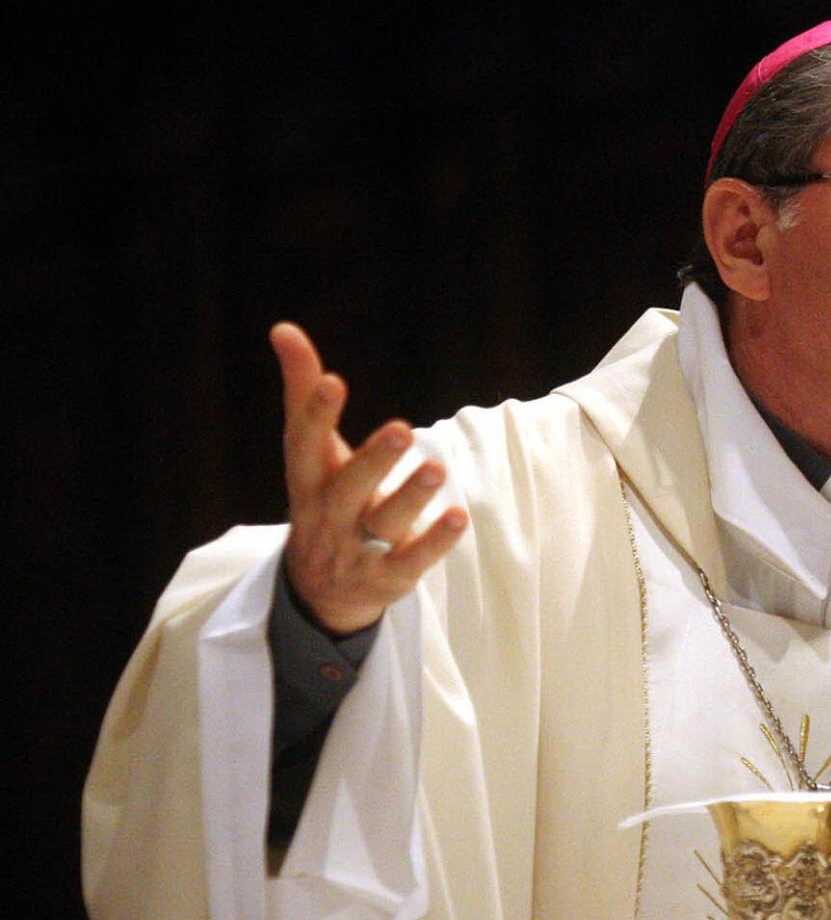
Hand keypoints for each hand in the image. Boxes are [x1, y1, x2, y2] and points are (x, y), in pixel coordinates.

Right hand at [273, 322, 467, 633]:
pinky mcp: (389, 576)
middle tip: (403, 428)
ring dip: (410, 496)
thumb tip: (283, 328)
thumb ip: (303, 391)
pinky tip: (459, 517)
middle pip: (348, 488)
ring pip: (383, 523)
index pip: (304, 446)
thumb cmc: (323, 498)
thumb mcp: (311, 452)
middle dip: (374, 459)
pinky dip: (435, 541)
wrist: (320, 591)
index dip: (316, 415)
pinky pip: (412, 560)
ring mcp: (358, 549)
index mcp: (308, 480)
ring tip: (436, 468)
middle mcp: (328, 514)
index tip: (332, 381)